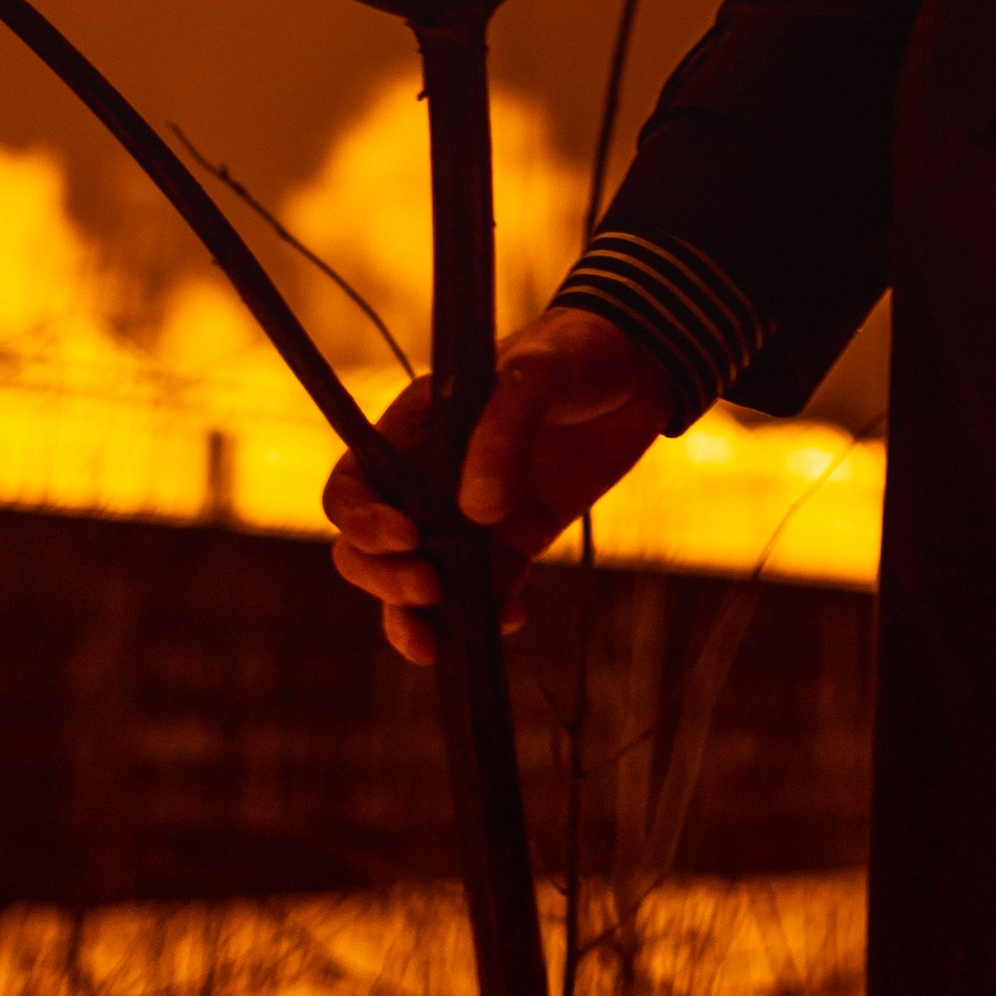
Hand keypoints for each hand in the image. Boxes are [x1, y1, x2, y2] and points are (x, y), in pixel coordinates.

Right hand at [324, 307, 672, 665]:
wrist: (642, 367)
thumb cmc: (576, 351)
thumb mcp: (539, 371)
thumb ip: (503, 428)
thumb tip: (474, 511)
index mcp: (414, 432)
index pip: (353, 487)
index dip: (361, 521)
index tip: (405, 537)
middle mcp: (431, 482)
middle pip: (368, 550)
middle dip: (383, 580)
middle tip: (429, 589)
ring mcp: (471, 517)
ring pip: (419, 585)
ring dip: (417, 620)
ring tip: (438, 645)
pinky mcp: (518, 540)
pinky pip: (487, 593)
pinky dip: (488, 616)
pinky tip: (512, 619)